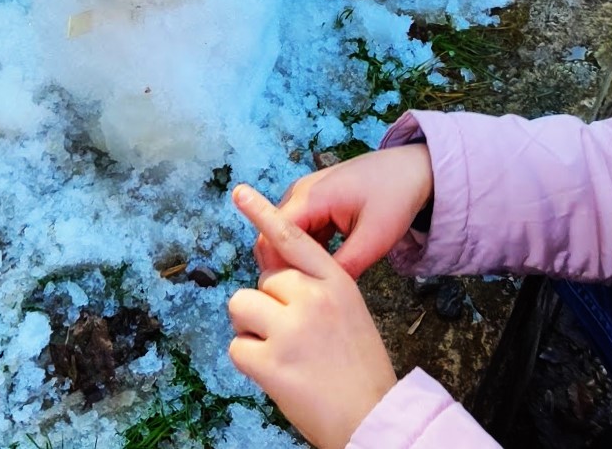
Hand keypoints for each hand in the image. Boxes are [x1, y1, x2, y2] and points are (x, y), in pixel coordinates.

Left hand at [228, 183, 396, 448]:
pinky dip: (248, 361)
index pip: (293, 238)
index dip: (263, 213)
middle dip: (268, 304)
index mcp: (336, 282)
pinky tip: (275, 374)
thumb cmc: (359, 368)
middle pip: (264, 279)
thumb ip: (314, 289)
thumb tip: (270, 279)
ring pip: (242, 305)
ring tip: (280, 352)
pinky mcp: (272, 362)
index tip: (239, 192)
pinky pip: (236, 347)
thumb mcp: (348, 311)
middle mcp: (313, 298)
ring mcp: (292, 329)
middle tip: (293, 337)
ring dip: (251, 328)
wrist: (375, 419)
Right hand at [255, 145, 433, 278]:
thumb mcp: (374, 239)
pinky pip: (297, 230)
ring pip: (283, 235)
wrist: (411, 169)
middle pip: (272, 235)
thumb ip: (343, 267)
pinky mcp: (313, 201)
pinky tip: (324, 267)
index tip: (296, 295)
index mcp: (310, 197)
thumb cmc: (394, 198)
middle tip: (309, 293)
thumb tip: (318, 294)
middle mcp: (299, 192)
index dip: (277, 268)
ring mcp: (304, 195)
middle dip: (284, 266)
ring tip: (318, 283)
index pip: (271, 236)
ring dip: (295, 258)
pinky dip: (305, 250)